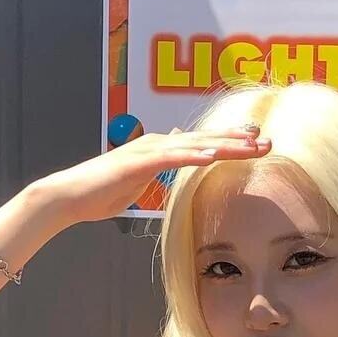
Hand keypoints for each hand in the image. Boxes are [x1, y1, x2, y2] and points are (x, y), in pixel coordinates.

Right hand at [43, 125, 269, 224]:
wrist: (69, 196)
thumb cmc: (101, 192)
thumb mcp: (138, 180)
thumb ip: (159, 167)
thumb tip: (176, 153)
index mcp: (160, 148)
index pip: (202, 143)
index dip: (231, 142)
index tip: (257, 142)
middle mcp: (157, 143)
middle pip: (204, 140)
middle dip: (237, 141)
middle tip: (267, 141)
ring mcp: (146, 151)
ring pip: (193, 145)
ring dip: (223, 145)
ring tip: (250, 146)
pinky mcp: (136, 163)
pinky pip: (170, 158)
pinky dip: (192, 156)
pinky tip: (212, 157)